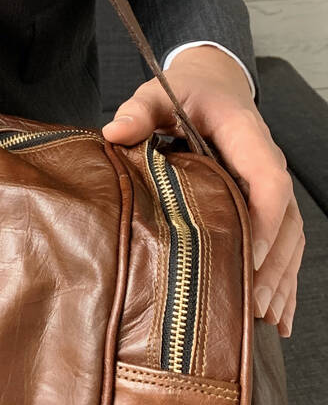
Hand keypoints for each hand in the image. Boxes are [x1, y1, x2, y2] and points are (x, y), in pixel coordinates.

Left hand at [102, 46, 302, 336]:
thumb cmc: (183, 92)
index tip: (248, 255)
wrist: (210, 84)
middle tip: (249, 305)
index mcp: (247, 135)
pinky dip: (281, 277)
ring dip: (279, 279)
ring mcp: (268, 184)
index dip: (264, 219)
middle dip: (271, 265)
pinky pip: (283, 242)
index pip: (268, 180)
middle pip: (285, 220)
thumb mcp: (156, 93)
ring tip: (264, 319)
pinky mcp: (263, 202)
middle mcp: (267, 162)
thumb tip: (115, 131)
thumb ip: (138, 111)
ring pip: (289, 237)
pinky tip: (276, 315)